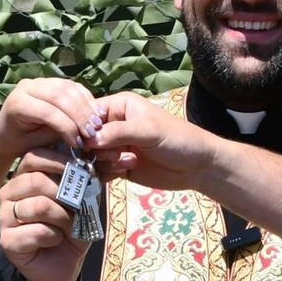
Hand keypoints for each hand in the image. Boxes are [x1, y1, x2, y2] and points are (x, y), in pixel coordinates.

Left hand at [0, 77, 101, 162]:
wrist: (7, 132)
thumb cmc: (19, 143)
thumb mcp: (34, 145)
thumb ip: (55, 135)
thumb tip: (81, 135)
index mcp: (18, 103)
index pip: (48, 112)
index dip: (67, 127)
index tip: (79, 143)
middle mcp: (27, 86)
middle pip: (60, 96)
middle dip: (80, 115)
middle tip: (93, 132)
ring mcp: (40, 81)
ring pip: (69, 88)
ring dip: (86, 106)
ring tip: (96, 124)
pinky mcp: (51, 81)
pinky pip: (73, 86)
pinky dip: (86, 99)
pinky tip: (95, 113)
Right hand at [0, 149, 89, 280]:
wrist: (63, 265)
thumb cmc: (71, 229)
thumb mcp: (84, 202)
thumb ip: (86, 181)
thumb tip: (95, 164)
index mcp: (24, 178)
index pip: (34, 157)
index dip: (59, 162)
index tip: (83, 172)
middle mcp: (9, 193)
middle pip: (37, 181)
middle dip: (66, 196)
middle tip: (78, 209)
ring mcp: (5, 217)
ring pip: (40, 206)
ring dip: (63, 219)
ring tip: (68, 228)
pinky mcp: (7, 240)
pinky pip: (38, 231)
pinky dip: (55, 237)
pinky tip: (55, 241)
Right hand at [93, 93, 219, 190]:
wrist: (197, 166)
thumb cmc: (178, 139)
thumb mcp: (148, 130)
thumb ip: (118, 132)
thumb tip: (89, 139)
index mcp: (119, 106)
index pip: (88, 113)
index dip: (85, 128)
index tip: (90, 141)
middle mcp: (114, 125)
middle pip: (86, 138)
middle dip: (98, 148)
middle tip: (117, 154)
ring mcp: (115, 147)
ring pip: (92, 156)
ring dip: (106, 162)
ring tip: (130, 162)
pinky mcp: (118, 167)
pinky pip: (100, 171)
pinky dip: (107, 174)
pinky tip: (124, 172)